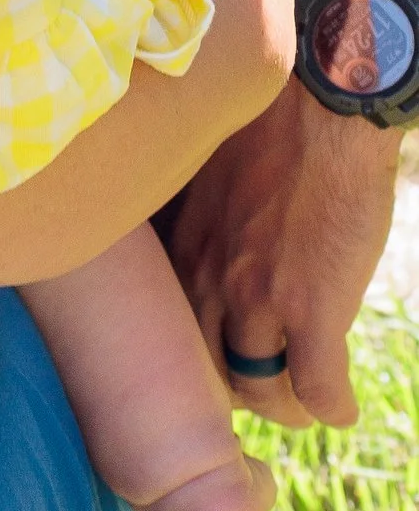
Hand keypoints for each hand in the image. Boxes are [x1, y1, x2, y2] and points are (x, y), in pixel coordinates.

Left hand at [165, 80, 402, 429]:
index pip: (170, 326)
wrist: (319, 101)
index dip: (192, 349)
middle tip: (256, 387)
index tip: (213, 352)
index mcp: (184, 245)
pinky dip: (331, 407)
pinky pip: (318, 387)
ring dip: (283, 406)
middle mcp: (211, 278)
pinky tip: (341, 409)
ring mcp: (260, 298)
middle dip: (231, 387)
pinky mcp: (314, 307)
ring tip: (299, 403)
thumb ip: (202, 214)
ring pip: (259, 389)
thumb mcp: (209, 169)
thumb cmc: (270, 119)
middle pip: (206, 368)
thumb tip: (211, 233)